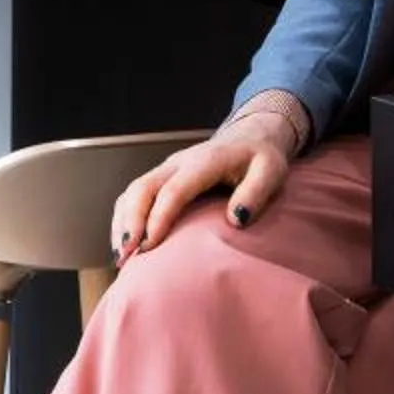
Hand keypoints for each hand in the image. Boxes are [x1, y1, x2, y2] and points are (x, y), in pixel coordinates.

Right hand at [111, 113, 294, 259]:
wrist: (250, 136)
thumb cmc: (260, 158)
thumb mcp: (271, 171)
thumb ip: (256, 193)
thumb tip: (235, 219)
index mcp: (205, 161)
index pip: (175, 189)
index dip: (159, 217)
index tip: (149, 246)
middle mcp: (179, 162)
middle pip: (143, 188)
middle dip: (130, 222)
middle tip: (126, 256)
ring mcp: (167, 169)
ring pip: (133, 191)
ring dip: (123, 222)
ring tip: (121, 256)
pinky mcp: (162, 177)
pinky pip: (134, 195)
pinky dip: (124, 218)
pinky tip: (125, 243)